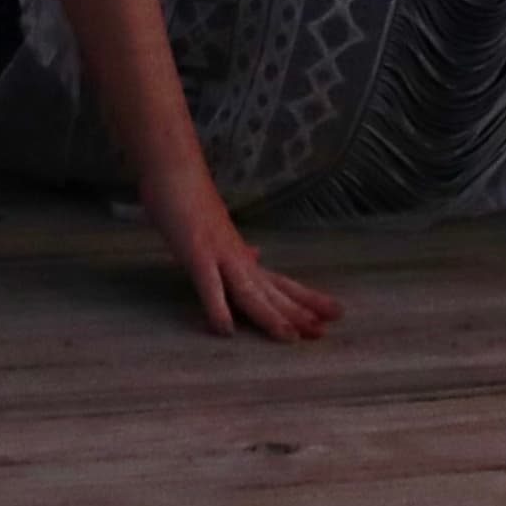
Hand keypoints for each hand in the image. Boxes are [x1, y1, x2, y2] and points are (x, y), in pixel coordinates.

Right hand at [137, 175, 339, 342]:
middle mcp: (237, 257)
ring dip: (270, 315)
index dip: (304, 301)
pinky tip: (225, 330)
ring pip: (249, 292)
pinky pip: (209, 284)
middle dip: (299, 311)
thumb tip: (257, 255)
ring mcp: (219, 255)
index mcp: (242, 255)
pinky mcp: (196, 253)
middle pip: (272, 291)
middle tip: (325, 331)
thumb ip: (237, 247)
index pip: (279, 282)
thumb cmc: (190, 198)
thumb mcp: (218, 228)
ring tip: (290, 337)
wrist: (173, 168)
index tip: (332, 315)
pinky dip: (217, 307)